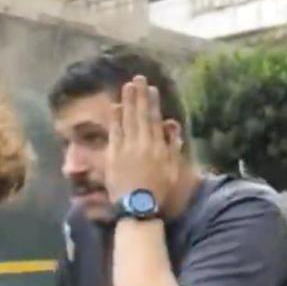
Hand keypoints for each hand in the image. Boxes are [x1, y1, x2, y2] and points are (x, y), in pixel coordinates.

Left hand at [105, 76, 179, 202]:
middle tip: (138, 78)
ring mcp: (127, 148)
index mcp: (158, 147)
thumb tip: (172, 128)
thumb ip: (172, 148)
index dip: (152, 103)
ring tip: (127, 86)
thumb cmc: (158, 191)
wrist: (139, 206)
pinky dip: (114, 119)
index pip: (154, 120)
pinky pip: (114, 133)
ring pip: (127, 120)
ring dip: (127, 102)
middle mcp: (143, 144)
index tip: (152, 89)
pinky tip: (114, 107)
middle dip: (139, 95)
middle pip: (140, 115)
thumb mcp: (172, 170)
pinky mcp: (114, 155)